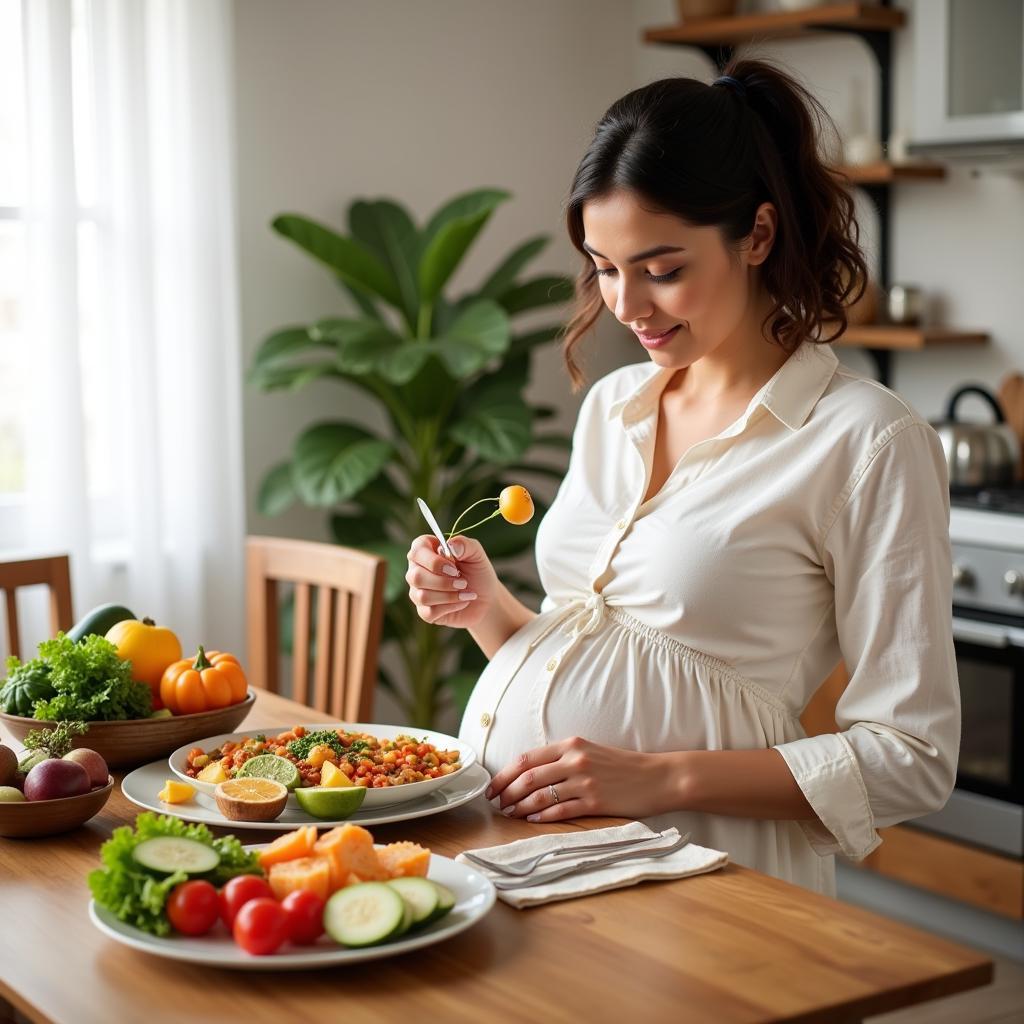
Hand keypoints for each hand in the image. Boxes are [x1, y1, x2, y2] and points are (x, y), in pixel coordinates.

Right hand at [405, 534, 499, 629]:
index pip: (417, 550)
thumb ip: (465, 544)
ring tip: (465, 592)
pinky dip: (450, 607)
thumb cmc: (477, 573)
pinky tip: (462, 602)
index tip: (454, 567)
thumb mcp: (476, 554)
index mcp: (426, 551)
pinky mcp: (424, 611)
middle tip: (463, 582)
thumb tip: (450, 545)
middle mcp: (416, 570)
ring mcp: (417, 592)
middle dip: (444, 582)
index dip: (434, 561)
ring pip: (422, 596)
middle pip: (416, 576)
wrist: (486, 599)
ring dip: (449, 595)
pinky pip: (429, 612)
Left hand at [486, 736, 678, 822]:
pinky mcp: (595, 802)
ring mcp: (584, 782)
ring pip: (540, 795)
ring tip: (509, 813)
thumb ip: (562, 759)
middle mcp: (575, 760)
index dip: (505, 774)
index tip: (493, 786)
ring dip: (520, 806)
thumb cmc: (623, 766)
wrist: (658, 777)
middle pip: (528, 777)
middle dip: (506, 792)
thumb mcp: (590, 751)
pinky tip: (532, 820)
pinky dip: (542, 817)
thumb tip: (531, 773)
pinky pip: (560, 810)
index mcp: (571, 745)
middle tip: (496, 803)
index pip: (527, 758)